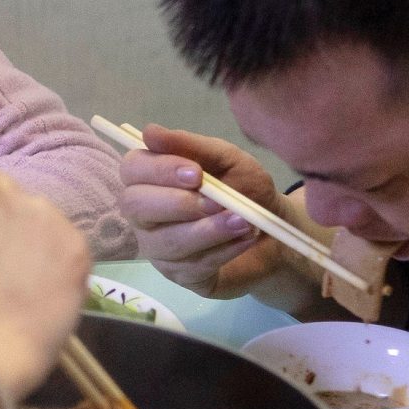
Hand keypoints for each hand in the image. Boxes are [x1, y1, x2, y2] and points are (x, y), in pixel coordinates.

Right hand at [0, 162, 90, 401]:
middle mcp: (5, 190)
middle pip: (11, 199)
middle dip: (7, 225)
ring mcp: (44, 214)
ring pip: (42, 222)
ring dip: (35, 244)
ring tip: (22, 287)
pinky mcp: (75, 242)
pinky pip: (67, 248)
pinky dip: (59, 267)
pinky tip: (41, 296)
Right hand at [120, 124, 315, 303]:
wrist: (276, 233)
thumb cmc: (246, 190)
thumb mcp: (229, 160)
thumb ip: (192, 146)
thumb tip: (149, 132)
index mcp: (151, 178)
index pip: (131, 169)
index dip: (158, 170)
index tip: (197, 173)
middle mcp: (145, 214)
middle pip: (135, 206)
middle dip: (178, 203)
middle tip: (218, 202)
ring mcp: (158, 248)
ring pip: (166, 241)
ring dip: (208, 230)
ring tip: (244, 222)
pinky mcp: (179, 276)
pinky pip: (190, 267)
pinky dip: (223, 251)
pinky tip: (245, 239)